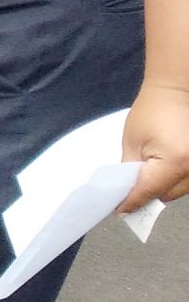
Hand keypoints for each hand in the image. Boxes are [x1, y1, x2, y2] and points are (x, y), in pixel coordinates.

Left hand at [120, 84, 188, 212]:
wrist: (177, 91)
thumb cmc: (151, 111)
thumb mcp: (132, 142)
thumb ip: (130, 171)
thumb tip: (125, 195)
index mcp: (175, 162)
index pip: (149, 191)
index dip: (132, 201)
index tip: (119, 210)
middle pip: (166, 196)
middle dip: (147, 195)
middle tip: (128, 192)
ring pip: (179, 191)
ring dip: (162, 188)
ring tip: (146, 178)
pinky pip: (187, 182)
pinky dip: (175, 181)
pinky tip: (163, 172)